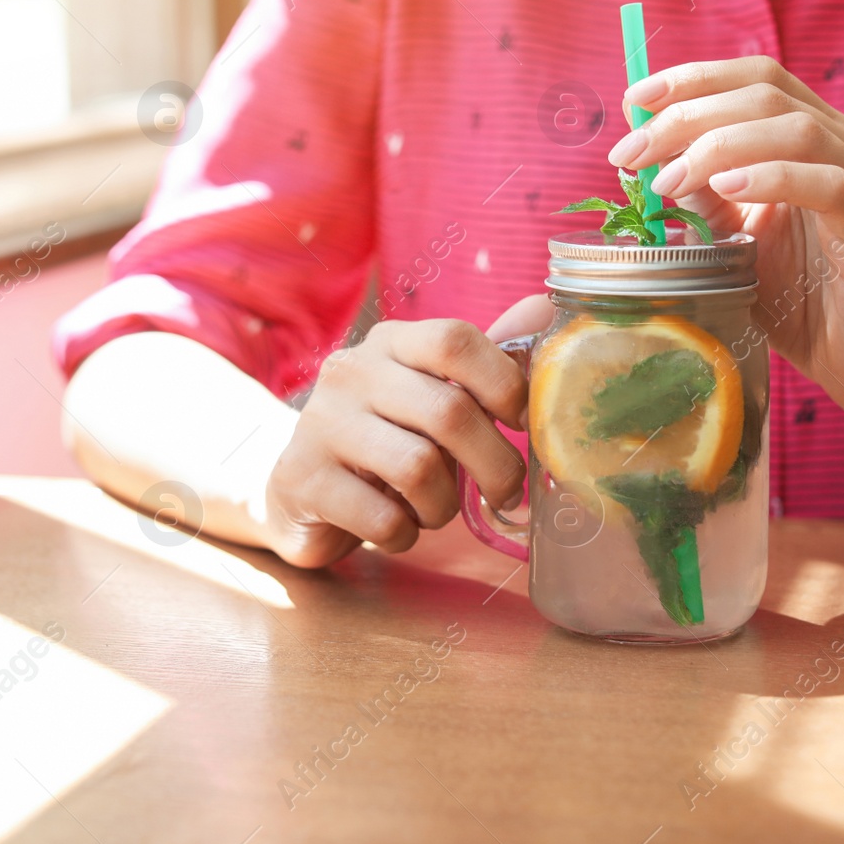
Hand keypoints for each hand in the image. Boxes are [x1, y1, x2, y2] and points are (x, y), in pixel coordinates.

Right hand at [263, 306, 543, 567]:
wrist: (298, 489)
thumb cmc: (385, 438)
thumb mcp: (432, 395)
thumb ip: (485, 361)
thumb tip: (545, 309)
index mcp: (390, 342)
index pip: (455, 340)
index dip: (503, 384)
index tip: (521, 425)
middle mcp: (351, 372)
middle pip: (449, 412)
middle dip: (495, 464)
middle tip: (505, 492)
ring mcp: (321, 423)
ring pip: (418, 468)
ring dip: (444, 505)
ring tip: (435, 509)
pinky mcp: (302, 478)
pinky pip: (383, 518)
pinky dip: (405, 534)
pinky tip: (397, 526)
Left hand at [608, 56, 843, 426]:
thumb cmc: (798, 295)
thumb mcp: (733, 236)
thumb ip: (702, 192)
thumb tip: (648, 157)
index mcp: (812, 135)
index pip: (755, 77)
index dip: (692, 79)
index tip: (633, 100)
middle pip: (765, 94)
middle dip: (687, 116)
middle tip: (631, 152)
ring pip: (795, 129)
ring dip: (719, 146)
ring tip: (668, 180)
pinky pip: (829, 184)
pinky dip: (772, 177)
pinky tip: (726, 189)